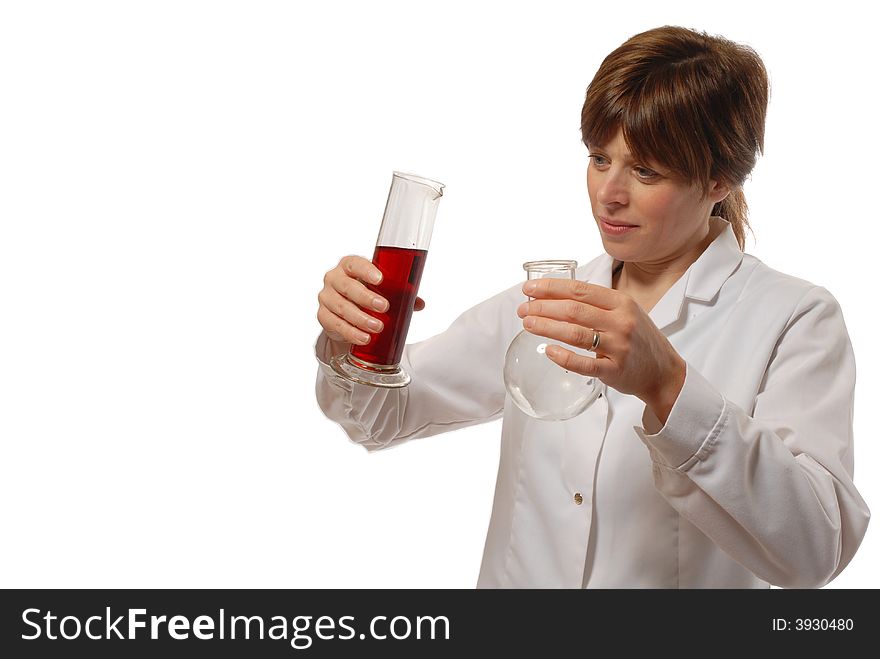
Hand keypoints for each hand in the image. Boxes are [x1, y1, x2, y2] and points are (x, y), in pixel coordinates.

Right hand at [317, 255, 424, 345]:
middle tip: (384, 307)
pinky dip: (351, 332)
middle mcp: (334, 278)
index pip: (354, 263)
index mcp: (348, 265)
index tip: (380, 279)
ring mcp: (326, 297)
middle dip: (366, 298)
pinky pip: (335, 324)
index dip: (366, 270)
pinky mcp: (323, 316)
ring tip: (377, 327)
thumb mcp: (380, 289)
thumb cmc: (365, 293)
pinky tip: (363, 338)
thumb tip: (419, 303)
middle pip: (347, 287)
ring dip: (360, 319)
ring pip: (341, 308)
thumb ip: (399, 293)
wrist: (344, 310)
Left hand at [517, 279, 684, 421]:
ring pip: (575, 334)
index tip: (529, 288)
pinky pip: (584, 363)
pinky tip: (548, 351)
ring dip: (546, 327)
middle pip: (573, 310)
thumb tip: (556, 296)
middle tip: (523, 310)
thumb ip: (598, 303)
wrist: (664, 371)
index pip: (579, 289)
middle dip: (542, 307)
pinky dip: (563, 357)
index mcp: (621, 303)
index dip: (551, 287)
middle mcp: (620, 322)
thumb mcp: (626, 312)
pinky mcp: (614, 370)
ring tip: (528, 324)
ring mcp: (618, 346)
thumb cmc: (639, 339)